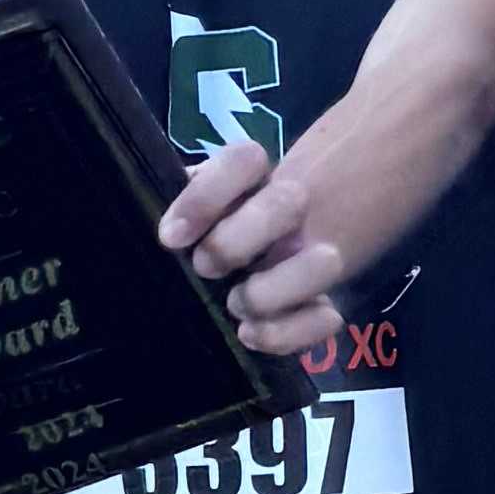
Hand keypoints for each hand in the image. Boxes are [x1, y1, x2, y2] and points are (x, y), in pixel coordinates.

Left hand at [160, 140, 344, 359]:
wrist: (264, 248)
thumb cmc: (209, 227)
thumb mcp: (192, 205)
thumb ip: (182, 205)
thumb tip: (169, 233)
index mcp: (253, 177)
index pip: (243, 161)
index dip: (205, 198)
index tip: (171, 238)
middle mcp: (292, 209)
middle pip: (286, 202)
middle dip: (234, 243)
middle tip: (204, 268)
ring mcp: (314, 256)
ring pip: (323, 264)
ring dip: (269, 292)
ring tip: (234, 304)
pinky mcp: (322, 303)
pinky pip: (325, 320)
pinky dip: (286, 333)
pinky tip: (249, 333)